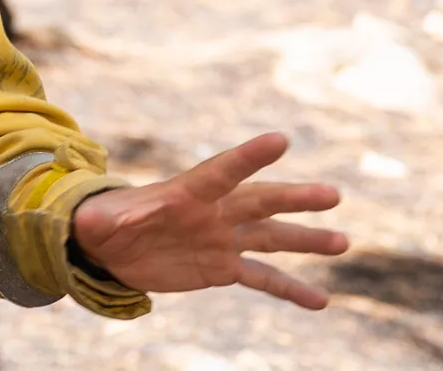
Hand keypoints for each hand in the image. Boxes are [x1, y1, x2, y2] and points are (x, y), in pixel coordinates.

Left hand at [70, 132, 348, 308]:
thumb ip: (108, 217)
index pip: (222, 171)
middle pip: (260, 201)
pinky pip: (263, 279)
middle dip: (295, 198)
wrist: (113, 247)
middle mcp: (213, 212)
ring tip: (343, 243)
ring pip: (272, 238)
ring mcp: (223, 239)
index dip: (249, 157)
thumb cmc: (106, 222)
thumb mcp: (101, 219)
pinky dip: (291, 290)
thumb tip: (99, 220)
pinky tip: (320, 301)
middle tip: (332, 195)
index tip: (280, 140)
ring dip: (306, 240)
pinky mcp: (223, 267)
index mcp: (186, 192)